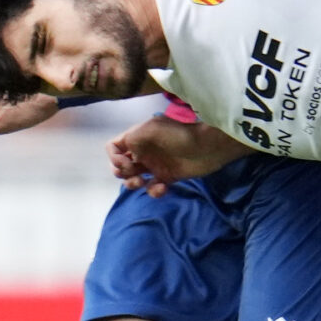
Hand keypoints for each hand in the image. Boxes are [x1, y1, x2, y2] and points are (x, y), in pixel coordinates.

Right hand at [108, 115, 248, 196]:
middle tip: (135, 173)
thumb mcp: (150, 129)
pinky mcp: (167, 178)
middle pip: (120, 166)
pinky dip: (153, 191)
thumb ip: (130, 139)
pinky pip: (152, 188)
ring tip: (143, 182)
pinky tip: (162, 188)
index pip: (113, 147)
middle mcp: (143, 151)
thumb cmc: (178, 135)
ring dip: (133, 184)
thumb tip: (121, 155)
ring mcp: (155, 165)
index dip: (114, 158)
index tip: (126, 163)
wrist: (206, 147)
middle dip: (122, 173)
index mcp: (137, 138)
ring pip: (134, 179)